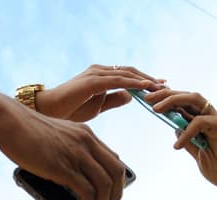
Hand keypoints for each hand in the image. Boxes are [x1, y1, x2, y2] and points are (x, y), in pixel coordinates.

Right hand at [0, 108, 126, 199]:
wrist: (10, 122)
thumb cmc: (24, 131)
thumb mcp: (55, 135)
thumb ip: (65, 149)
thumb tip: (65, 174)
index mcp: (86, 135)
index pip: (114, 160)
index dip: (115, 181)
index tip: (106, 195)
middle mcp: (86, 143)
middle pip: (117, 173)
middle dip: (115, 196)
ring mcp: (76, 155)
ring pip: (105, 185)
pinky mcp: (63, 168)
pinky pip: (86, 192)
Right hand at [35, 65, 161, 122]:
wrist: (49, 111)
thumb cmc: (70, 110)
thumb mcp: (98, 106)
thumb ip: (113, 100)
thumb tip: (130, 97)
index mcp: (102, 76)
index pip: (128, 75)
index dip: (145, 81)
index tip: (160, 87)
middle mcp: (100, 71)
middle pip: (131, 72)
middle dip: (149, 79)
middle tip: (166, 86)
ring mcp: (96, 74)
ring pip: (127, 74)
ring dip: (145, 81)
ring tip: (160, 88)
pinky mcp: (93, 81)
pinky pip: (118, 80)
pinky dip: (134, 83)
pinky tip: (145, 88)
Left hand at [143, 89, 216, 197]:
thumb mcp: (200, 157)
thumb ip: (190, 142)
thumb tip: (176, 130)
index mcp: (207, 123)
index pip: (186, 105)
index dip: (168, 100)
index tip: (149, 101)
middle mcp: (214, 117)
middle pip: (188, 96)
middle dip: (166, 94)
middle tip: (147, 98)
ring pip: (195, 100)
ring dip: (173, 101)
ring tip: (155, 110)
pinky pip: (200, 122)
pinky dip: (186, 132)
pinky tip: (177, 145)